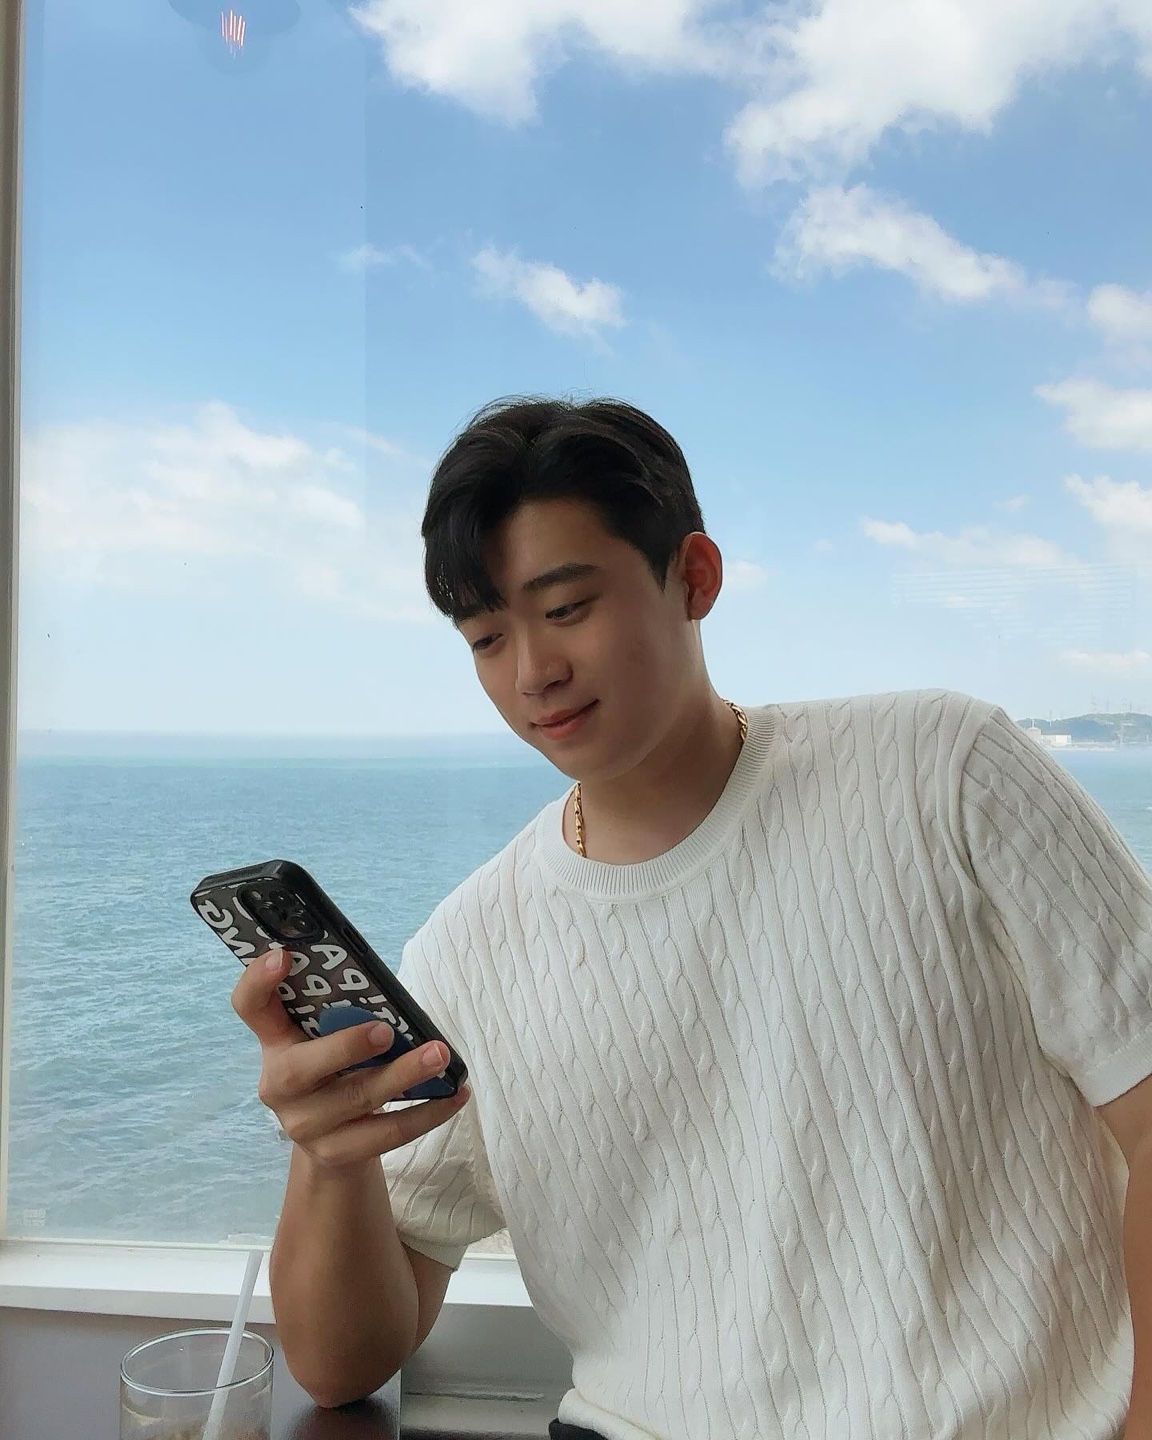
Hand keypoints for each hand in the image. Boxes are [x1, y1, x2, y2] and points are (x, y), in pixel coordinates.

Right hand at [231, 948, 471, 1171]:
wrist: (334, 1140)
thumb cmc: (339, 1068)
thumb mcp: (329, 1036)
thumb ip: (343, 1013)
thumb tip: (390, 996)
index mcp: (276, 1041)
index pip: (250, 1007)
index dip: (258, 982)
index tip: (283, 956)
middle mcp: (279, 1084)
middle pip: (299, 1069)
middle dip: (346, 1048)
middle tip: (387, 1031)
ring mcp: (304, 1125)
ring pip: (353, 1100)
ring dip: (402, 1076)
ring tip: (439, 1055)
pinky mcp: (336, 1154)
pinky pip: (386, 1134)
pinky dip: (427, 1112)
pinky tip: (456, 1093)